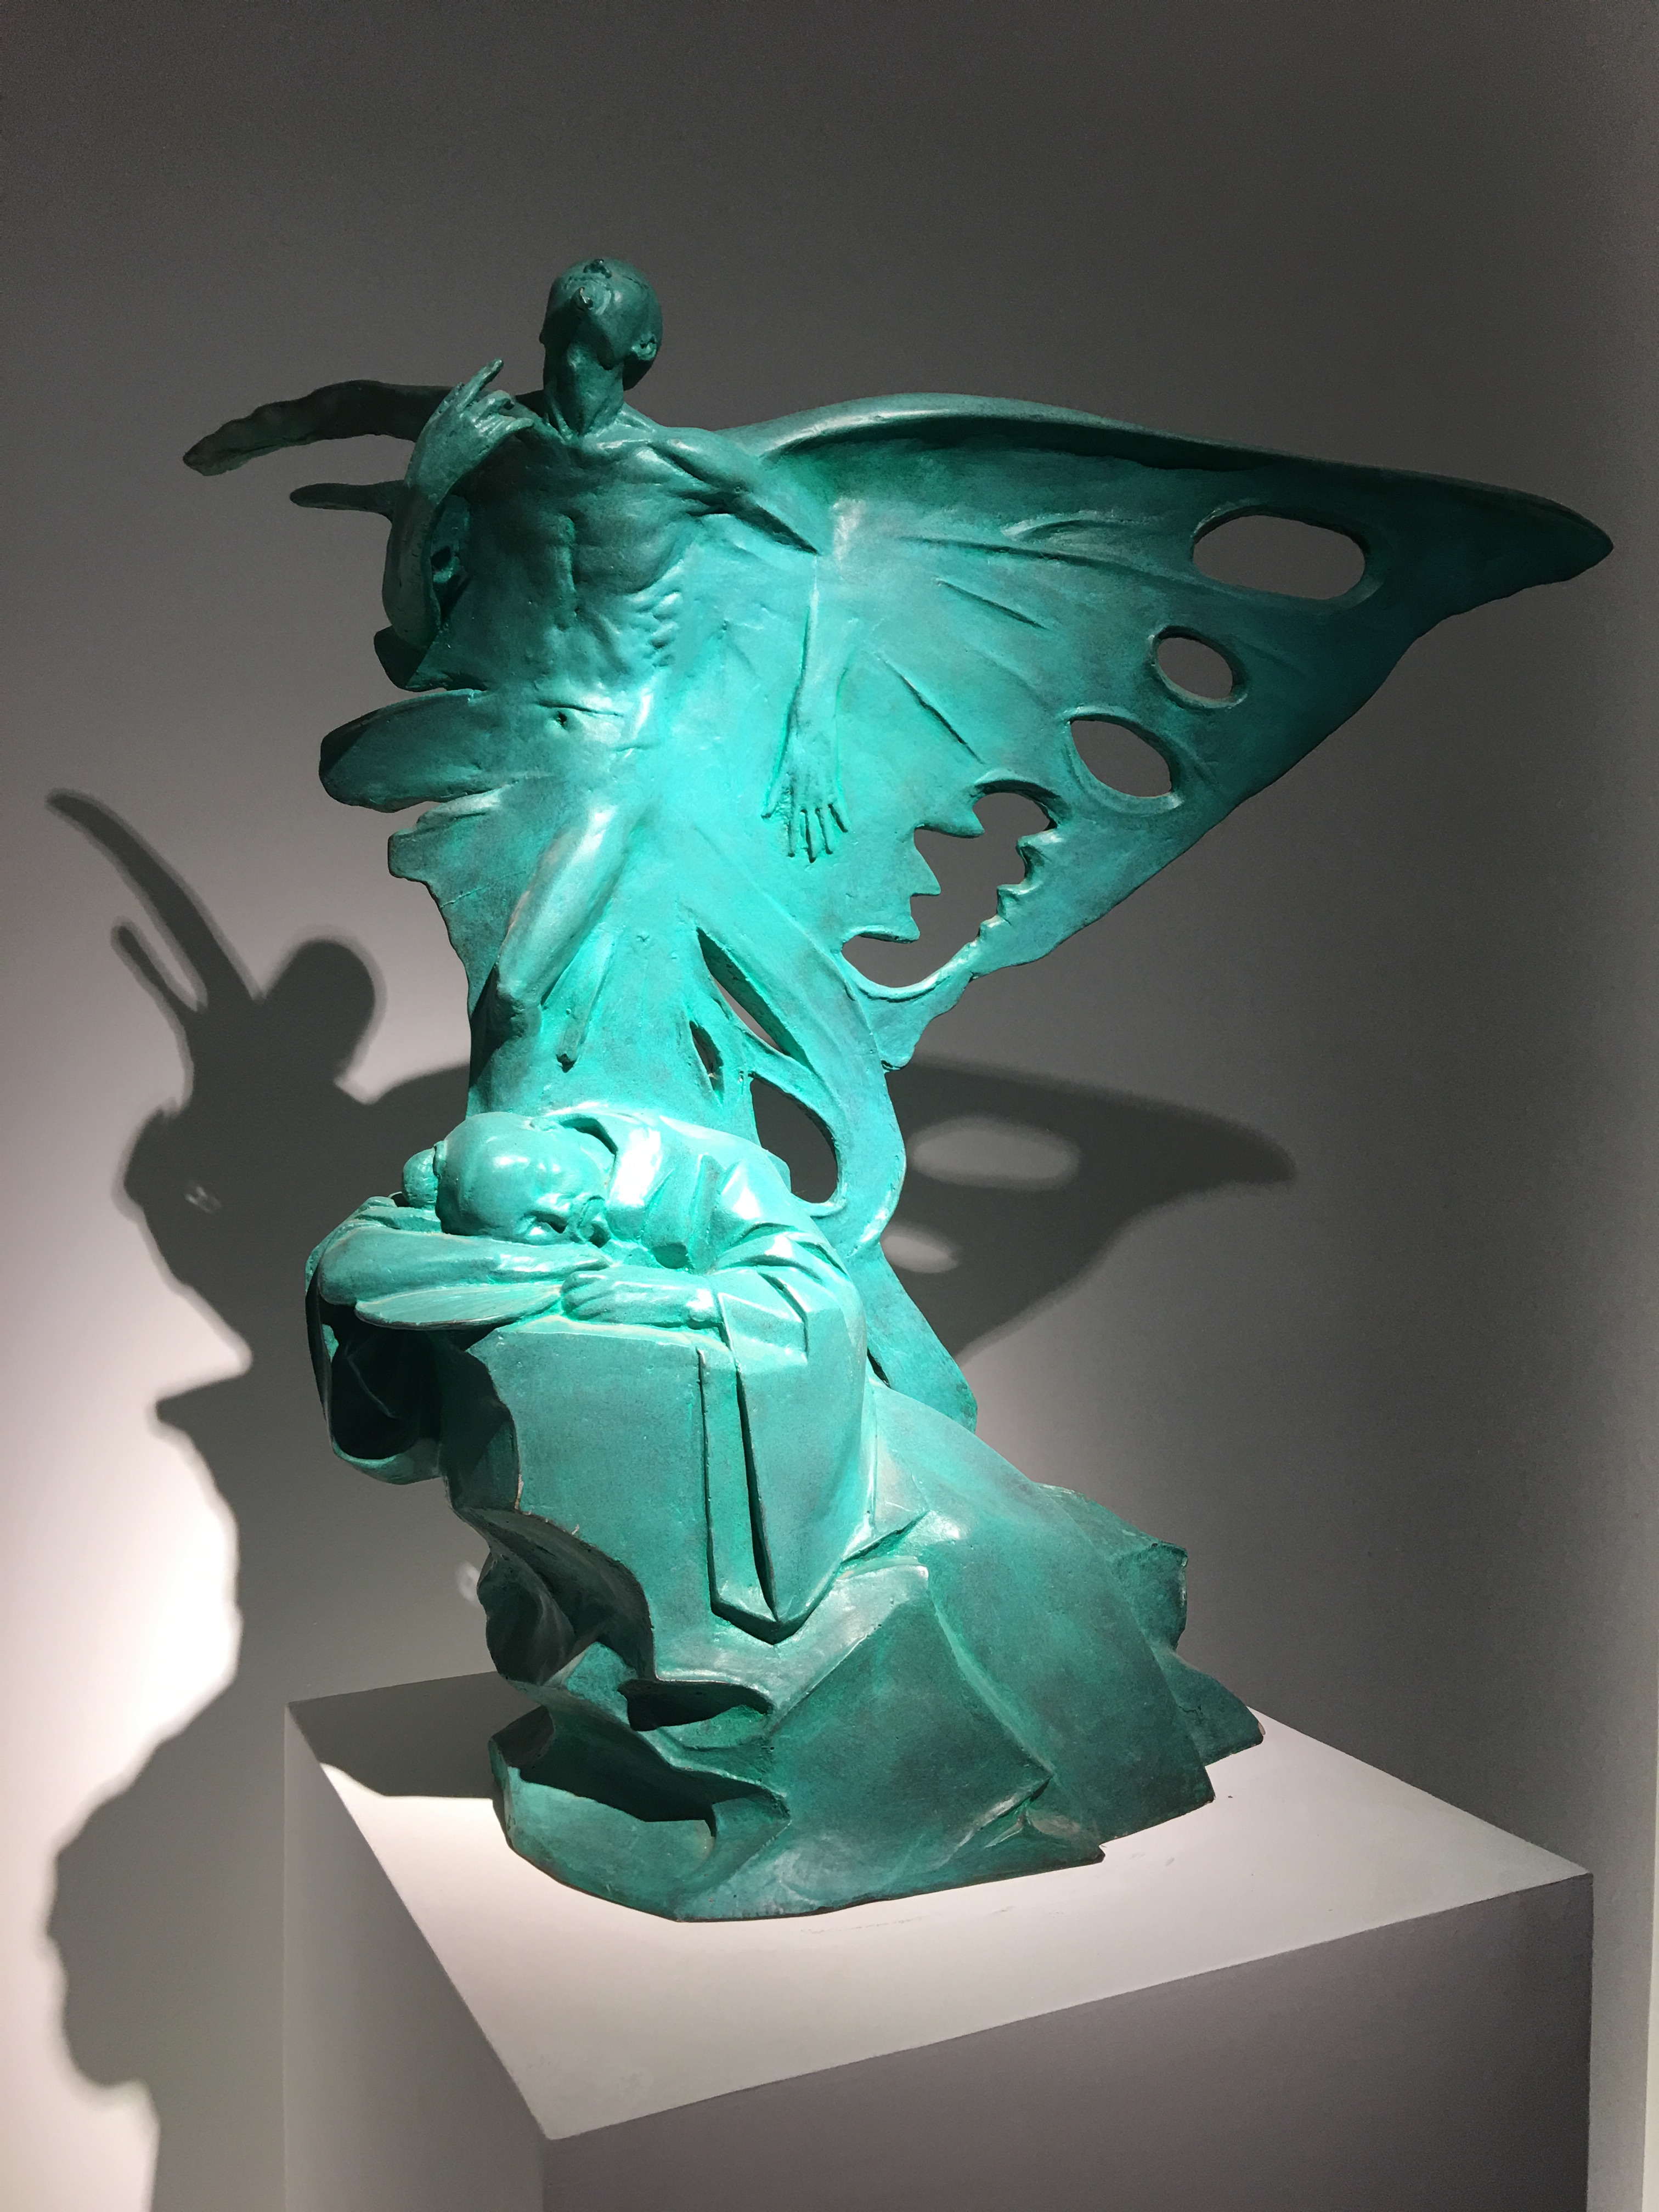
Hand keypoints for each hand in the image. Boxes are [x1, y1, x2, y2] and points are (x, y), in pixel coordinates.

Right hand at [408, 361, 536, 503]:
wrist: (430, 477)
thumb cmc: (428, 454)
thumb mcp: (433, 423)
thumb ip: (448, 404)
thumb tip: (461, 386)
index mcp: (453, 408)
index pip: (474, 384)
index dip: (488, 372)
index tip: (500, 362)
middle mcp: (468, 413)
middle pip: (495, 397)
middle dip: (504, 400)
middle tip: (508, 407)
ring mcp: (479, 426)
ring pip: (504, 410)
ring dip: (512, 413)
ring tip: (518, 419)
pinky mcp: (488, 441)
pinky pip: (511, 426)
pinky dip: (522, 423)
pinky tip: (529, 424)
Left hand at [560, 1267, 718, 1329]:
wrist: (686, 1295)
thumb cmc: (664, 1285)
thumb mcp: (634, 1274)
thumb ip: (613, 1279)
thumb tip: (596, 1288)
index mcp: (611, 1272)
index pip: (573, 1279)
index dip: (568, 1290)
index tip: (571, 1299)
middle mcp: (607, 1285)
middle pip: (571, 1298)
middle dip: (570, 1308)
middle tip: (577, 1317)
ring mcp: (612, 1302)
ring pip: (579, 1313)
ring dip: (580, 1321)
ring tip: (590, 1326)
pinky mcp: (620, 1319)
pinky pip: (594, 1325)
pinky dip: (593, 1329)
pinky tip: (602, 1332)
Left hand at [763, 735, 847, 861]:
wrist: (813, 740)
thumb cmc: (794, 755)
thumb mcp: (780, 775)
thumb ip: (774, 796)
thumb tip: (764, 814)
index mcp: (796, 799)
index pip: (793, 824)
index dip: (793, 839)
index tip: (792, 853)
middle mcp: (810, 801)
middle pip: (811, 827)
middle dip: (812, 843)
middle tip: (813, 858)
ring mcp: (823, 796)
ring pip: (825, 820)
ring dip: (828, 836)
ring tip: (831, 850)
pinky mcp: (833, 788)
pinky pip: (839, 807)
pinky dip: (843, 817)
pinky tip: (848, 828)